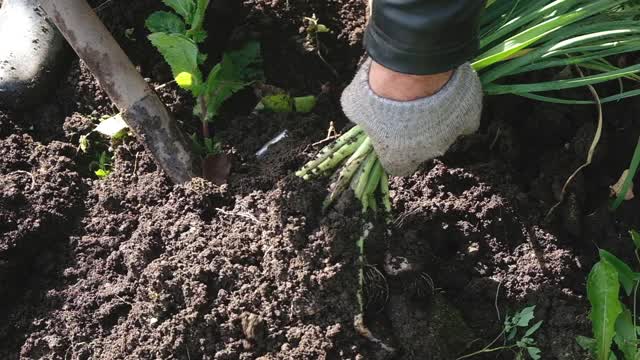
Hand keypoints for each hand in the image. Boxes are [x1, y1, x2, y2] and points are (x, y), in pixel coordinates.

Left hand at [340, 59, 482, 175]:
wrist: (413, 66)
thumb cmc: (379, 89)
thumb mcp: (355, 104)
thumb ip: (361, 117)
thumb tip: (360, 115)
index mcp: (398, 157)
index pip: (398, 167)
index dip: (394, 153)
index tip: (390, 137)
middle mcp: (427, 152)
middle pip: (423, 149)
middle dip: (416, 134)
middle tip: (408, 109)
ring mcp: (451, 135)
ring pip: (445, 134)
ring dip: (437, 120)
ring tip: (427, 96)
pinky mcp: (469, 117)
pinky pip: (465, 120)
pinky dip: (458, 111)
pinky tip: (449, 96)